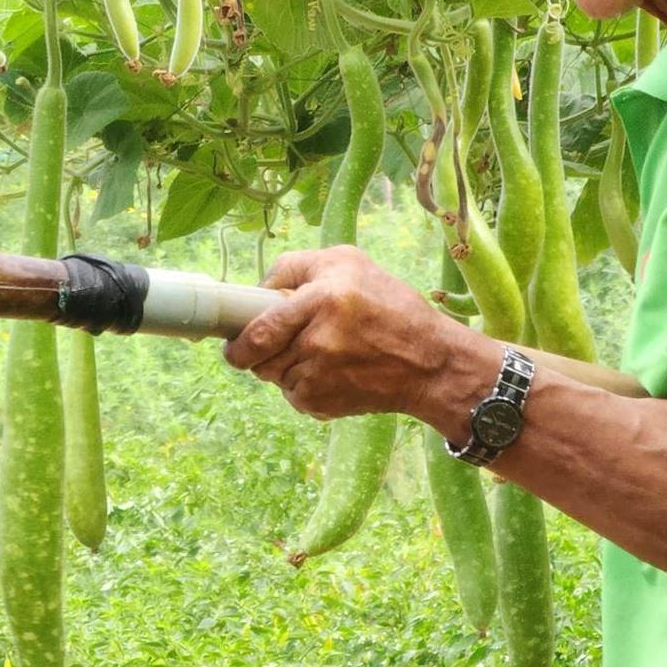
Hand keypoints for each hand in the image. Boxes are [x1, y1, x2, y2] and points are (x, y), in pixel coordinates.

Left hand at [221, 246, 463, 421]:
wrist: (431, 364)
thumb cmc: (391, 307)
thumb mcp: (350, 262)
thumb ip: (297, 267)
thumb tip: (257, 291)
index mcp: (324, 297)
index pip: (259, 327)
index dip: (239, 339)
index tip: (235, 340)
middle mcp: (319, 339)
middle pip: (257, 356)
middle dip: (254, 353)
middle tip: (263, 347)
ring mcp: (321, 375)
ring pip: (272, 375)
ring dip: (282, 367)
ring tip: (318, 353)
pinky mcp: (324, 403)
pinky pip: (292, 395)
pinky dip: (302, 386)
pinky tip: (331, 374)